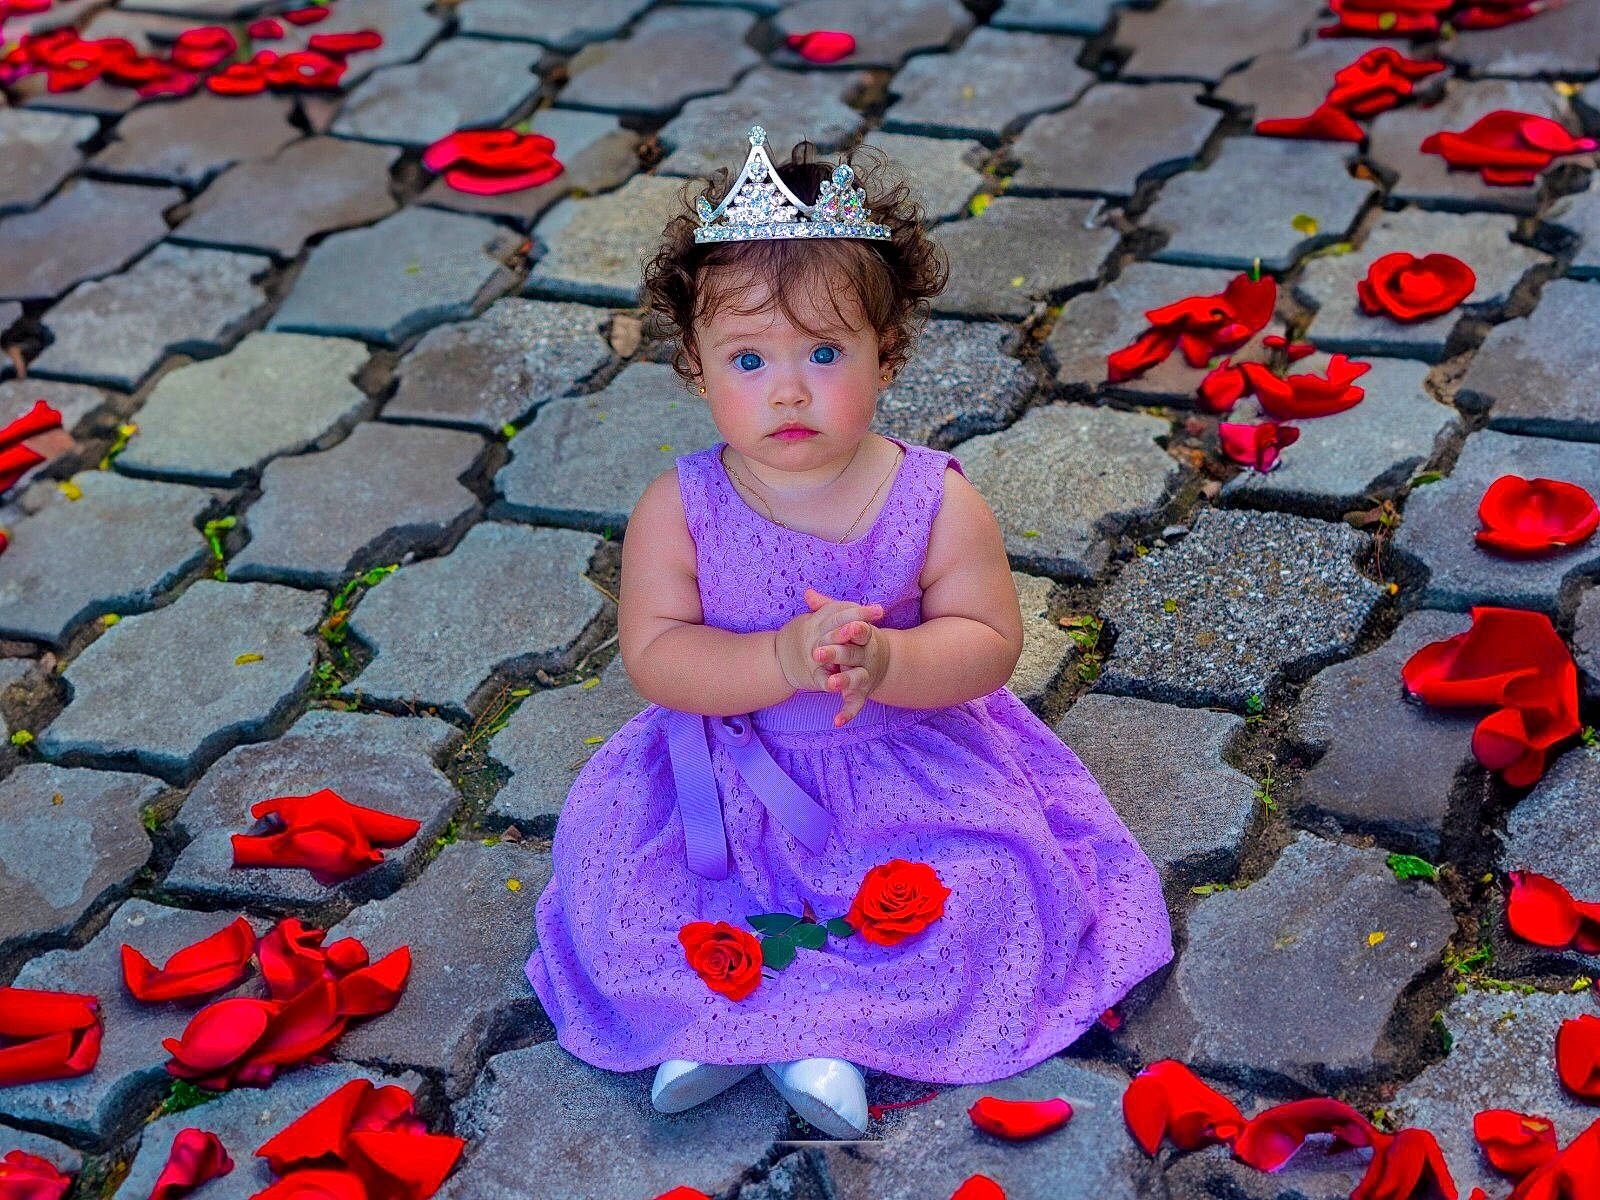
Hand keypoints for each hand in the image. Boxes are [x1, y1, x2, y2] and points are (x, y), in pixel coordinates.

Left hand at [774, 588, 885, 720]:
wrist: (883, 660)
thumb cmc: (858, 637)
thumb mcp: (847, 621)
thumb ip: (828, 609)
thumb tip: (807, 594)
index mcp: (864, 636)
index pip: (860, 630)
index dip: (853, 630)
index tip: (844, 628)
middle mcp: (866, 656)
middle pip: (852, 655)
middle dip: (836, 654)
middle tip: (816, 653)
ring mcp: (865, 675)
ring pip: (855, 679)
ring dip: (843, 682)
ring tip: (830, 684)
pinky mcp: (862, 693)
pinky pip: (855, 704)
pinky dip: (847, 713)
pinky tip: (836, 721)